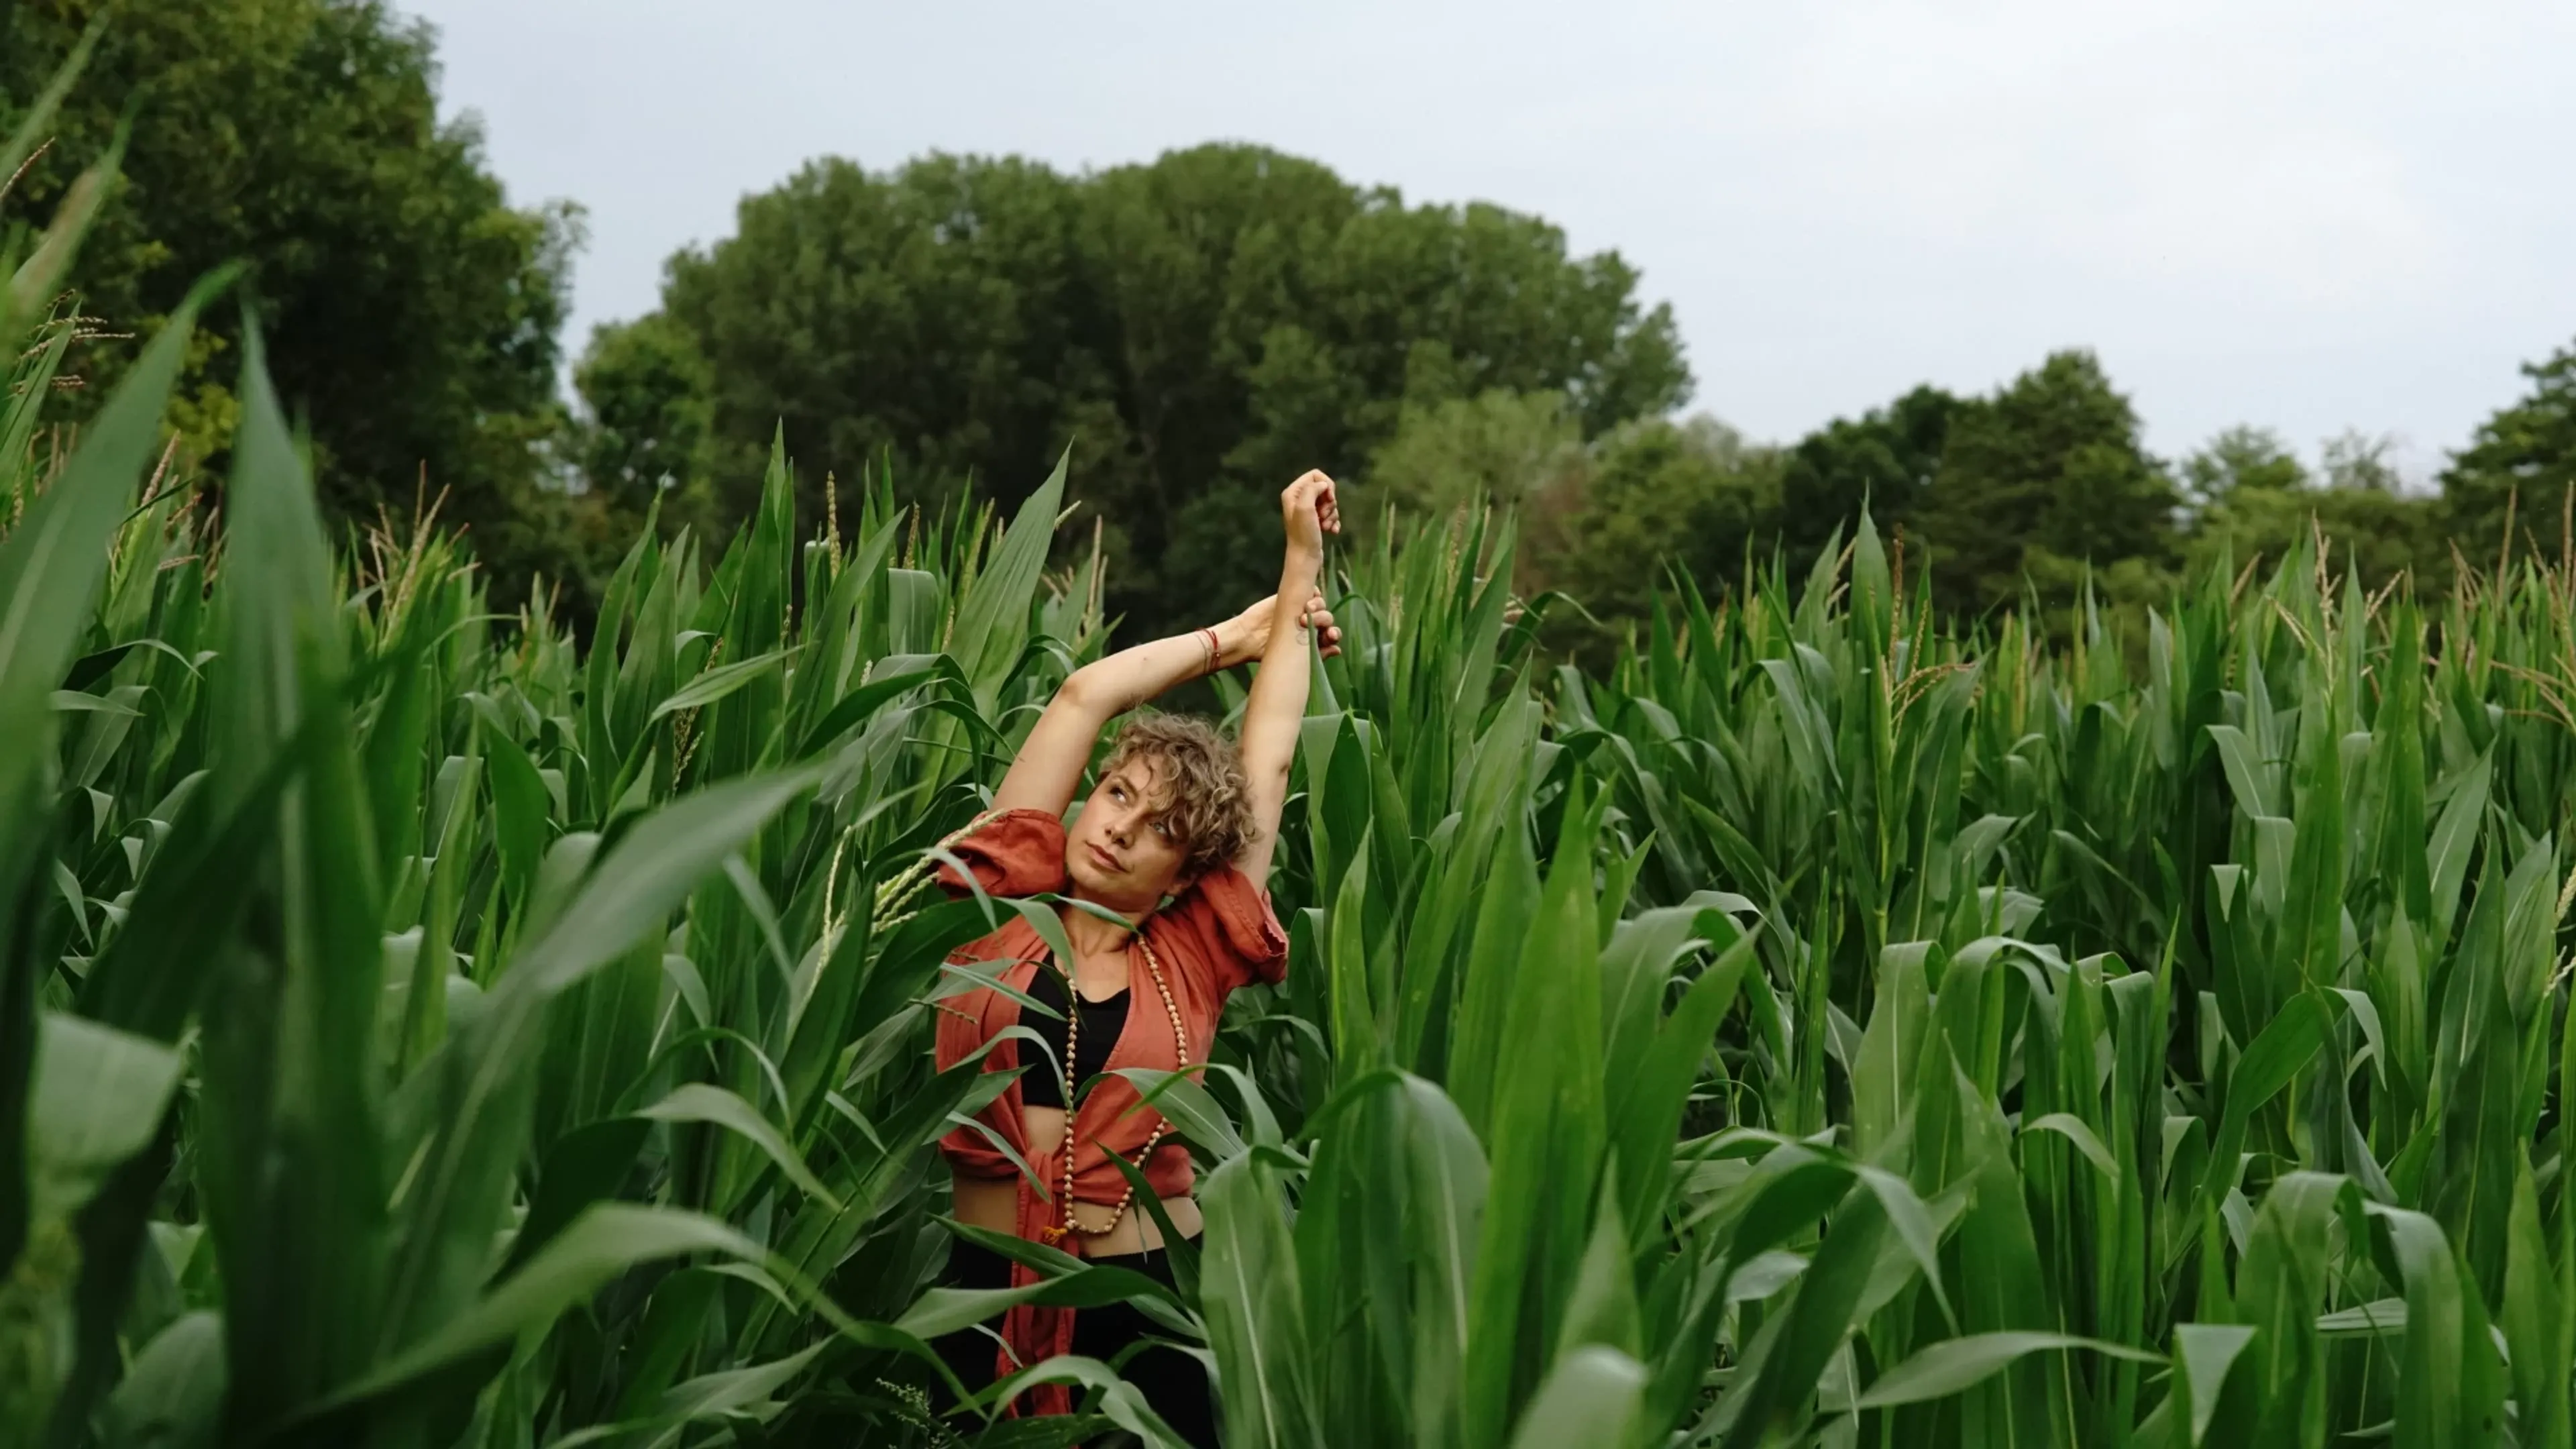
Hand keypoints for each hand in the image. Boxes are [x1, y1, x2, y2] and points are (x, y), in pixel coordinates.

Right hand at [1218, 591, 1341, 664]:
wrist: (1246, 639)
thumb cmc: (1267, 652)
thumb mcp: (1293, 657)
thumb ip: (1317, 654)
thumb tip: (1338, 650)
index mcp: (1312, 640)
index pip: (1330, 635)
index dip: (1333, 634)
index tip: (1330, 636)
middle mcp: (1309, 625)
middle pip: (1327, 619)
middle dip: (1325, 620)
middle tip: (1313, 624)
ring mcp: (1300, 610)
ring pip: (1321, 605)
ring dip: (1320, 607)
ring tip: (1309, 609)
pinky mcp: (1291, 598)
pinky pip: (1310, 590)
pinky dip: (1314, 592)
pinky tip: (1311, 596)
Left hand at [1281, 469, 1339, 556]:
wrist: (1305, 558)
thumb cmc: (1303, 533)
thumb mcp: (1304, 507)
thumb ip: (1312, 489)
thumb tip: (1324, 485)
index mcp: (1293, 492)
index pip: (1315, 475)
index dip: (1326, 485)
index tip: (1330, 498)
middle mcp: (1299, 499)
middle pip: (1324, 488)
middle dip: (1329, 502)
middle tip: (1323, 515)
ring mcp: (1309, 511)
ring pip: (1329, 502)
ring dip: (1332, 514)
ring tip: (1325, 526)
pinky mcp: (1316, 521)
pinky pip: (1331, 514)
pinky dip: (1334, 522)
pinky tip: (1331, 531)